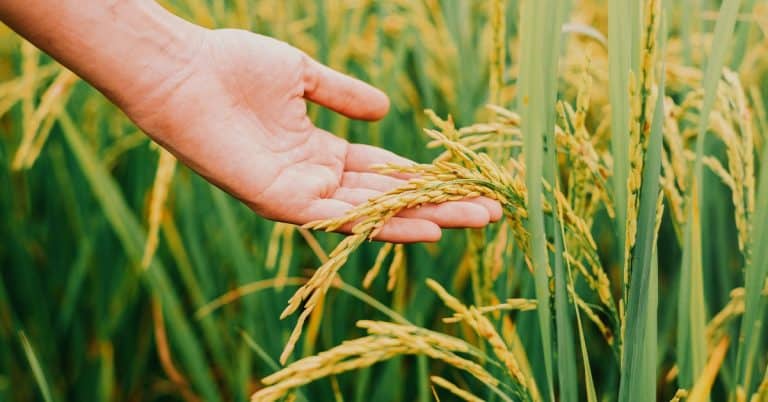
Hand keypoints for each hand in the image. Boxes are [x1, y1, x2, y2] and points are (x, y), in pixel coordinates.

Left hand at [123, 29, 500, 241]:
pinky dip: (383, 224)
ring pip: (373, 213)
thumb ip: (343, 95)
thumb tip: (386, 111)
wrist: (184, 71)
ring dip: (425, 218)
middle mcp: (315, 179)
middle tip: (489, 213)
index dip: (427, 178)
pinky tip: (425, 227)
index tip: (468, 182)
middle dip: (440, 205)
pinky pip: (339, 219)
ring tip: (474, 220)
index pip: (385, 172)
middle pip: (389, 198)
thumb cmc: (235, 65)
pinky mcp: (281, 202)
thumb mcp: (304, 77)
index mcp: (320, 152)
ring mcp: (300, 193)